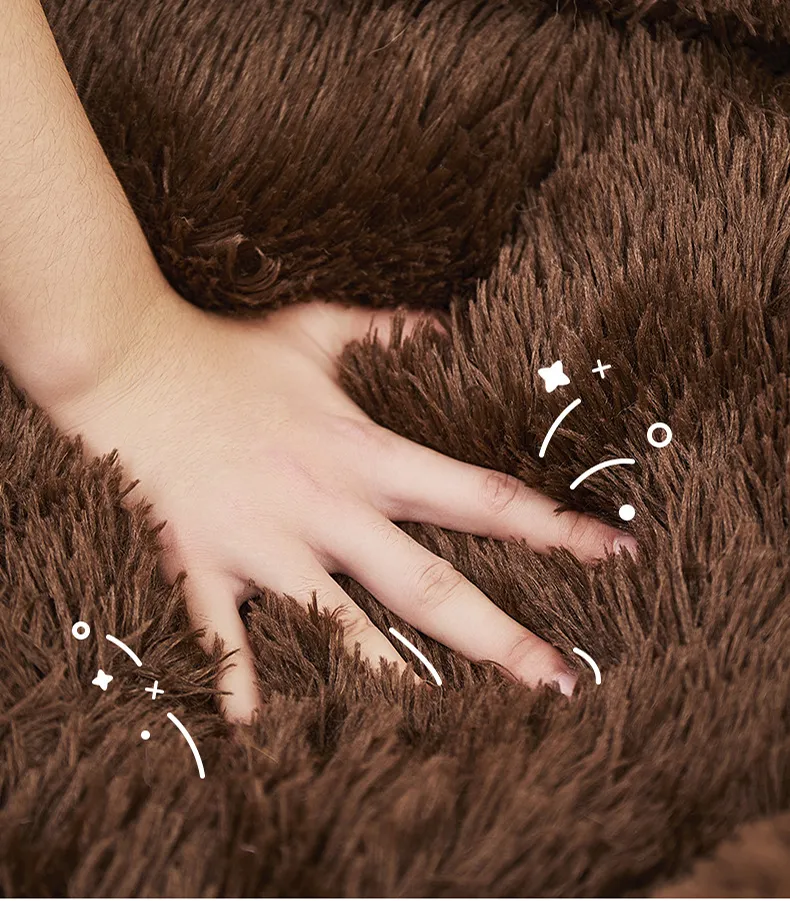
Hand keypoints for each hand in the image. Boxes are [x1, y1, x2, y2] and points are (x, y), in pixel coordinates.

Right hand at [46, 291, 635, 720]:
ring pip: (343, 630)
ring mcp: (267, 544)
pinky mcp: (206, 565)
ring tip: (450, 724)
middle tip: (563, 680)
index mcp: (364, 456)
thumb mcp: (316, 331)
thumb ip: (385, 329)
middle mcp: (328, 509)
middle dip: (502, 637)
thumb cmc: (227, 351)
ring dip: (395, 680)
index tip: (611, 552)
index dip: (553, 526)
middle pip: (430, 588)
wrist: (131, 364)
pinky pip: (226, 640)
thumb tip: (440, 318)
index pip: (479, 496)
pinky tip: (262, 736)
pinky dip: (243, 686)